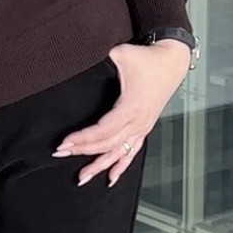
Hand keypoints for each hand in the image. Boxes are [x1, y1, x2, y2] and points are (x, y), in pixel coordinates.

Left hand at [54, 40, 191, 185]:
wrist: (172, 62)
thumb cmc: (148, 59)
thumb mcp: (121, 54)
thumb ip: (101, 58)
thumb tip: (78, 59)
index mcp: (131, 108)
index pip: (102, 131)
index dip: (82, 139)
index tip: (63, 143)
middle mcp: (137, 122)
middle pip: (107, 144)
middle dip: (82, 151)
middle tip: (60, 154)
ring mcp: (142, 127)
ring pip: (118, 153)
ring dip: (99, 166)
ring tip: (82, 177)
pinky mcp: (144, 127)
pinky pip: (132, 152)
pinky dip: (121, 166)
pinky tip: (111, 178)